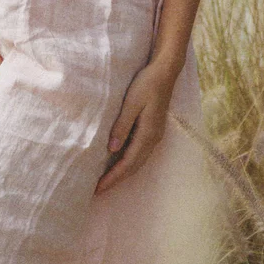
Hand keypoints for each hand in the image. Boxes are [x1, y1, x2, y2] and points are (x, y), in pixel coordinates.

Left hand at [94, 59, 178, 194]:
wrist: (165, 72)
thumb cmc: (146, 84)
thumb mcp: (131, 103)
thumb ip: (122, 126)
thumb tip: (112, 149)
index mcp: (148, 134)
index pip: (128, 163)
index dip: (113, 177)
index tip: (98, 188)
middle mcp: (153, 139)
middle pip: (134, 167)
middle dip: (116, 179)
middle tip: (98, 190)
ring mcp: (155, 135)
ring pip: (137, 161)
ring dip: (122, 172)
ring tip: (106, 180)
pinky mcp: (153, 130)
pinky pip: (139, 153)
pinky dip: (128, 162)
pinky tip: (118, 162)